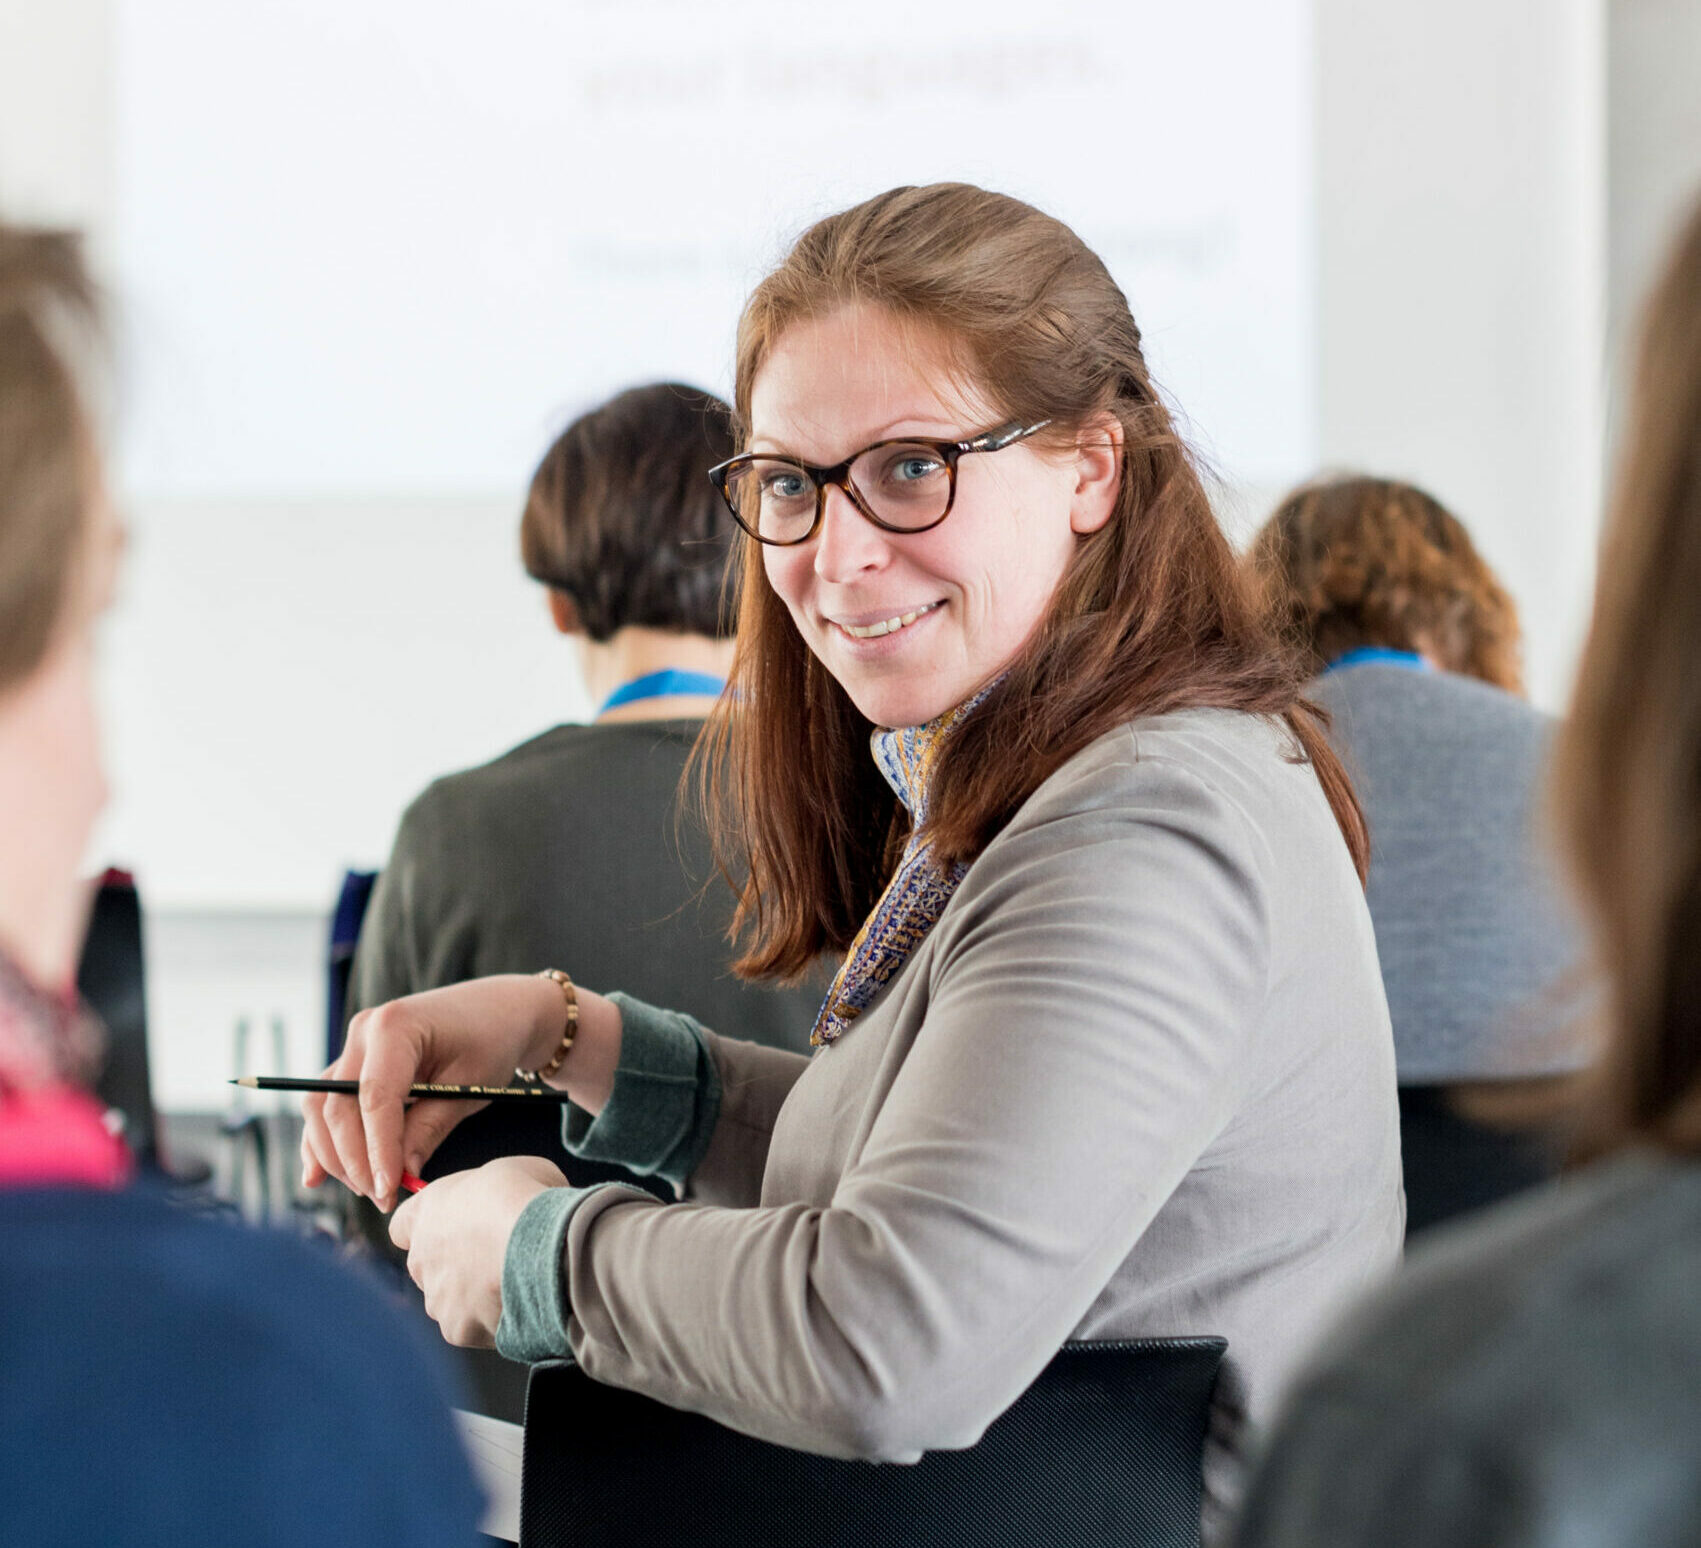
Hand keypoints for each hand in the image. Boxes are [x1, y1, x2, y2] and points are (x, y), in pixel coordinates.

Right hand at [300, 974, 567, 1209]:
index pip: (374, 1098)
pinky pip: (328, 1104)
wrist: (498, 1011)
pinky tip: (316, 1177)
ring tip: (370, 1190)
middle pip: (338, 1107)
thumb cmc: (491, 1042)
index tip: (388, 1191)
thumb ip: (430, 1128)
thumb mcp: (470, 1087)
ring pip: (322, 1109)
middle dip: (355, 1160)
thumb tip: (400, 1176)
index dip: (377, 1150)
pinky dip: (323, 1140)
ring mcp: (354, 1045)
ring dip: (337, 1156)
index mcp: (395, 1026)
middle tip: (384, 1198)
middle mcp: (364, 1031)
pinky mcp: (354, 1063)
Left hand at [389, 1156, 566, 1347]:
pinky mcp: (457, 1329)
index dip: (427, 1227)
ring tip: (514, 1283)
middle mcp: (421, 1257)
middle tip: (495, 1256)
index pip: (402, 1225)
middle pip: (430, 1266)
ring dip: (474, 1295)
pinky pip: (473, 1327)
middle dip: (457, 1265)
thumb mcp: (514, 1170)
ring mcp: (437, 1297)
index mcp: (427, 1211)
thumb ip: (496, 1190)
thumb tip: (513, 1202)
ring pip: (450, 1300)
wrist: (543, 1248)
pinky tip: (519, 1305)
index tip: (451, 1228)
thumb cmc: (527, 1200)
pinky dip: (492, 1321)